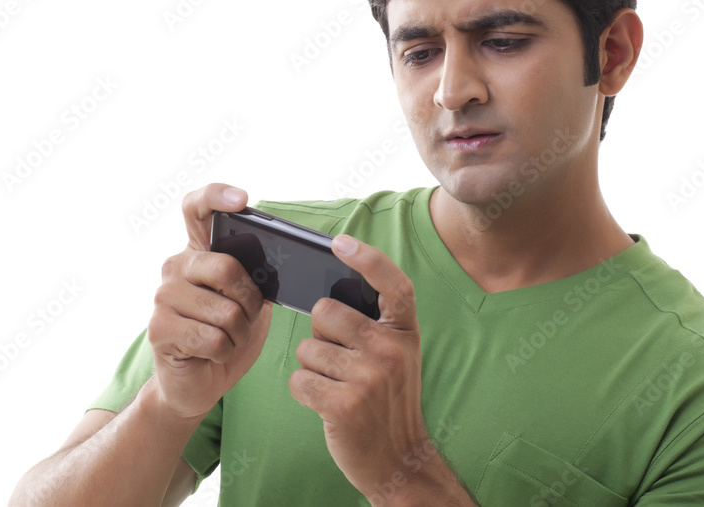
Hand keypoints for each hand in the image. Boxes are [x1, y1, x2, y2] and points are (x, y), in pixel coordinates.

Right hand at [148, 183, 272, 420]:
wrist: (197, 383)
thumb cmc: (226, 336)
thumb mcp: (248, 301)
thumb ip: (255, 277)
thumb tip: (280, 262)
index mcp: (198, 252)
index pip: (196, 208)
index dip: (217, 196)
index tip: (242, 200)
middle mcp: (175, 267)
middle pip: (227, 267)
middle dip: (250, 301)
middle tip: (246, 317)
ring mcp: (163, 297)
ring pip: (224, 311)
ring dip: (239, 333)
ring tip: (227, 338)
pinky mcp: (158, 329)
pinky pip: (212, 338)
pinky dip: (224, 352)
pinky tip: (212, 353)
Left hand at [290, 235, 466, 504]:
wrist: (399, 459)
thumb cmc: (387, 400)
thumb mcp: (396, 356)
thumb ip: (374, 323)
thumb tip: (328, 292)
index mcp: (404, 332)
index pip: (392, 284)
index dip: (367, 259)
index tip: (340, 242)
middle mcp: (391, 349)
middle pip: (325, 311)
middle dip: (321, 334)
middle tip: (340, 360)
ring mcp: (369, 377)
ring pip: (307, 348)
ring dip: (313, 368)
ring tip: (338, 386)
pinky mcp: (344, 404)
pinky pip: (299, 379)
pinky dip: (304, 391)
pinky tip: (327, 403)